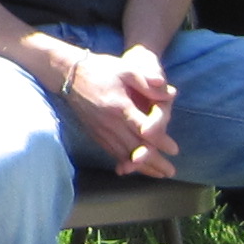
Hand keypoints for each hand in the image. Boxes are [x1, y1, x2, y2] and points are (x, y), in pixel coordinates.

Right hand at [54, 44, 180, 179]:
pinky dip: (124, 162)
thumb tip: (170, 93)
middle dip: (154, 161)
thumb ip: (147, 82)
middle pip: (135, 147)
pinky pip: (111, 151)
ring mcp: (100, 130)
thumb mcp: (127, 69)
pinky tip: (132, 169)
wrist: (69, 75)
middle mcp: (109, 123)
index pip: (144, 129)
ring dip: (141, 166)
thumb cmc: (102, 70)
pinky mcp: (94, 133)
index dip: (160, 141)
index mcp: (120, 106)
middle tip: (170, 172)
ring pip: (123, 153)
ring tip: (158, 174)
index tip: (174, 150)